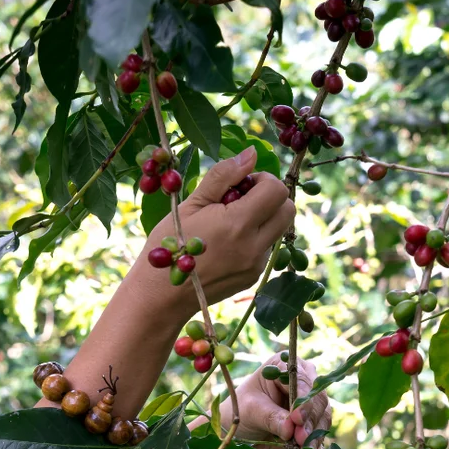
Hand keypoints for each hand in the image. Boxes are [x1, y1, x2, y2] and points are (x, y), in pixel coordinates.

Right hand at [134, 148, 294, 320]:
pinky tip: (226, 244)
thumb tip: (252, 153)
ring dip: (263, 218)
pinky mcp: (253, 277)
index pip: (276, 190)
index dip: (262, 180)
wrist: (161, 295)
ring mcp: (255, 264)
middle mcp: (253, 246)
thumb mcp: (191, 204)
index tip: (241, 184)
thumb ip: (223, 176)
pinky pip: (265, 249)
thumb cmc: (169, 243)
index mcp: (238, 224)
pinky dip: (254, 238)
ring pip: (278, 229)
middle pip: (288, 209)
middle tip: (241, 199)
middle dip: (270, 197)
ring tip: (231, 223)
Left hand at [220, 353, 331, 447]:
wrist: (242, 428)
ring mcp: (311, 398)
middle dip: (310, 420)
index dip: (302, 400)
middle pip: (316, 398)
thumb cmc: (242, 411)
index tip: (297, 419)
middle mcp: (302, 378)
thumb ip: (270, 418)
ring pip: (322, 414)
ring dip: (315, 434)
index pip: (300, 380)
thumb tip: (290, 429)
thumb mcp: (250, 412)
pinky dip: (318, 443)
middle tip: (302, 439)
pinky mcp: (314, 418)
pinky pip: (321, 430)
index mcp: (283, 365)